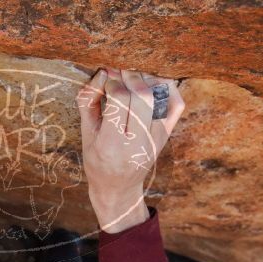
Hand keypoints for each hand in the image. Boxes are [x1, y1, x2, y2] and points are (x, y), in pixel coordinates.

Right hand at [76, 68, 184, 232]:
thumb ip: (88, 101)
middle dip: (130, 76)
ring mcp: (156, 139)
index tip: (105, 79)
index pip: (118, 100)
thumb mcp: (86, 134)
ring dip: (146, 79)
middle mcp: (137, 143)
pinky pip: (176, 104)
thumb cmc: (97, 159)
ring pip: (160, 96)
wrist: (118, 188)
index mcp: (111, 144)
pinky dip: (168, 88)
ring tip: (133, 78)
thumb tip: (103, 72)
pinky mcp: (166, 135)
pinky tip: (152, 84)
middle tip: (120, 72)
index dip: (112, 82)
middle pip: (142, 96)